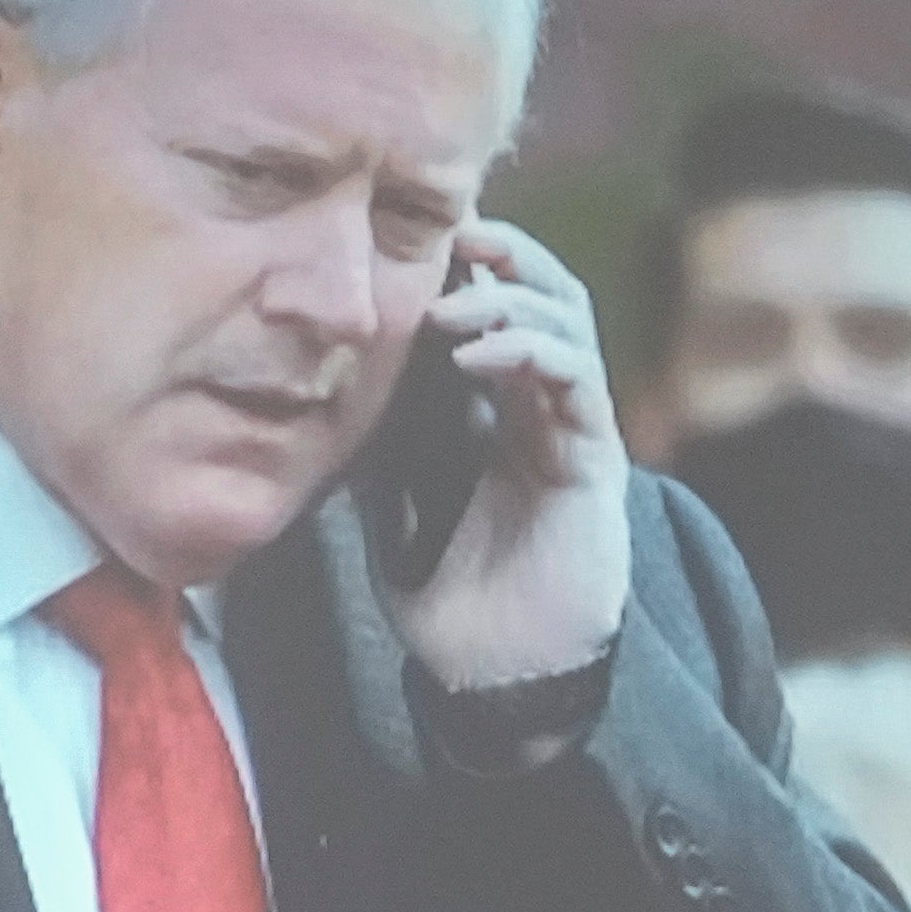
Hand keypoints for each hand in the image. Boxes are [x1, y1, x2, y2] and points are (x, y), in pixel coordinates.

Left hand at [396, 218, 636, 698]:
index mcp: (499, 414)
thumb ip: (371, 452)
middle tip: (455, 234)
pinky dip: (531, 351)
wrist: (500, 676)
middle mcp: (542, 411)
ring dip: (511, 299)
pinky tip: (477, 354)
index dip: (467, 271)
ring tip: (451, 304)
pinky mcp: (595, 459)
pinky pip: (576, 380)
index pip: (496, 314)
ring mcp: (574, 430)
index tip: (416, 243)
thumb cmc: (448, 602)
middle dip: (505, 257)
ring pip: (567, 324)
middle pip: (543, 299)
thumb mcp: (387, 511)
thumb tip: (315, 400)